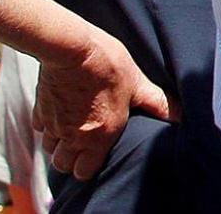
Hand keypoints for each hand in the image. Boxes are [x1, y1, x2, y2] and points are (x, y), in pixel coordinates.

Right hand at [34, 30, 170, 181]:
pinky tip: (60, 113)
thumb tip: (181, 115)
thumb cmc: (108, 66)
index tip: (98, 156)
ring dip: (59, 144)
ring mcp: (53, 124)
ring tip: (74, 130)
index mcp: (98, 137)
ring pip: (50, 149)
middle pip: (63, 165)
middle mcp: (72, 136)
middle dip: (72, 160)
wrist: (72, 48)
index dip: (89, 167)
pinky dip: (48, 126)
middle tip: (85, 145)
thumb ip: (156, 103)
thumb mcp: (138, 84)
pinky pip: (40, 128)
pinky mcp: (39, 109)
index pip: (84, 173)